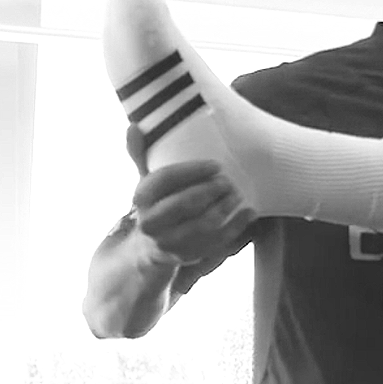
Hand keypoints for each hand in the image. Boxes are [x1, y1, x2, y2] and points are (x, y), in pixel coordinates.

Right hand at [131, 156, 257, 265]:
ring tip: (237, 194)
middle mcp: (150, 222)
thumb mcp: (148, 182)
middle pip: (184, 203)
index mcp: (141, 197)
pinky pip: (216, 242)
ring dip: (224, 208)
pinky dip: (236, 226)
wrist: (150, 245)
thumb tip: (133, 127)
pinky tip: (249, 213)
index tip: (215, 165)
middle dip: (210, 190)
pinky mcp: (187, 256)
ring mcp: (168, 242)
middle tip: (228, 181)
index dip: (192, 170)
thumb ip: (141, 155)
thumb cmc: (157, 205)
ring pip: (202, 225)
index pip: (166, 178)